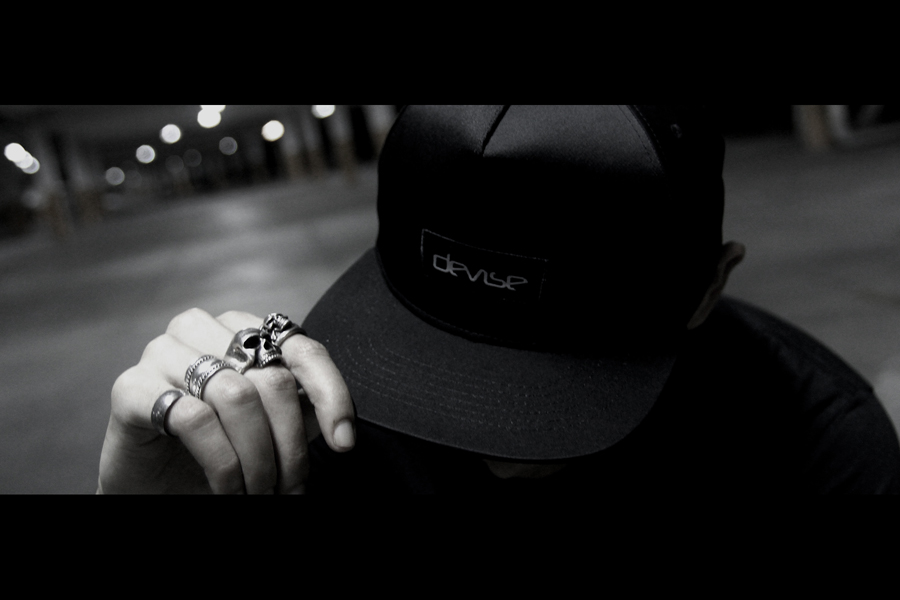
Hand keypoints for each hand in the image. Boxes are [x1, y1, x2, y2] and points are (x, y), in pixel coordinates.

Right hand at [98, 308, 354, 493]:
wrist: (152, 483)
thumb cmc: (216, 449)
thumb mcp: (271, 428)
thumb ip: (304, 412)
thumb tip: (342, 431)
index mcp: (242, 330)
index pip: (302, 349)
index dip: (331, 394)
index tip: (344, 443)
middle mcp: (203, 329)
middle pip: (271, 379)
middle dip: (289, 445)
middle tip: (290, 488)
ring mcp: (163, 352)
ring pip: (236, 396)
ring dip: (256, 457)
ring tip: (260, 493)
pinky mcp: (131, 386)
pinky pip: (194, 418)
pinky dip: (222, 461)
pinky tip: (228, 488)